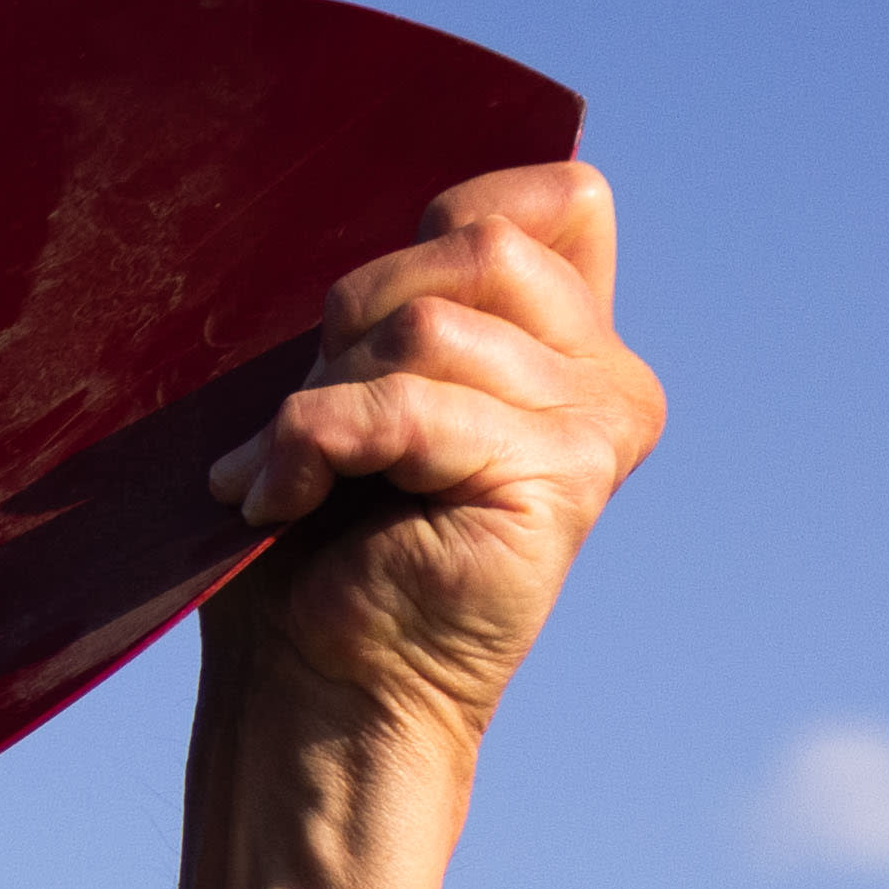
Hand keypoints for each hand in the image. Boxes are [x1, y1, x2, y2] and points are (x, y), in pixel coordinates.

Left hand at [203, 162, 663, 758]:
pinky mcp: (561, 481)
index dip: (447, 221)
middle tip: (298, 415)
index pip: (561, 198)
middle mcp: (607, 379)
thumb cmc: (316, 544)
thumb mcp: (354, 384)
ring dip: (319, 395)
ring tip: (282, 475)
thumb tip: (373, 217)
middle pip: (476, 248)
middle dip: (353, 316)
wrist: (313, 689)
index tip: (356, 321)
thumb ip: (404, 298)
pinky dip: (315, 440)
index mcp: (573, 343)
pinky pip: (408, 406)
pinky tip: (280, 500)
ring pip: (429, 327)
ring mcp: (596, 429)